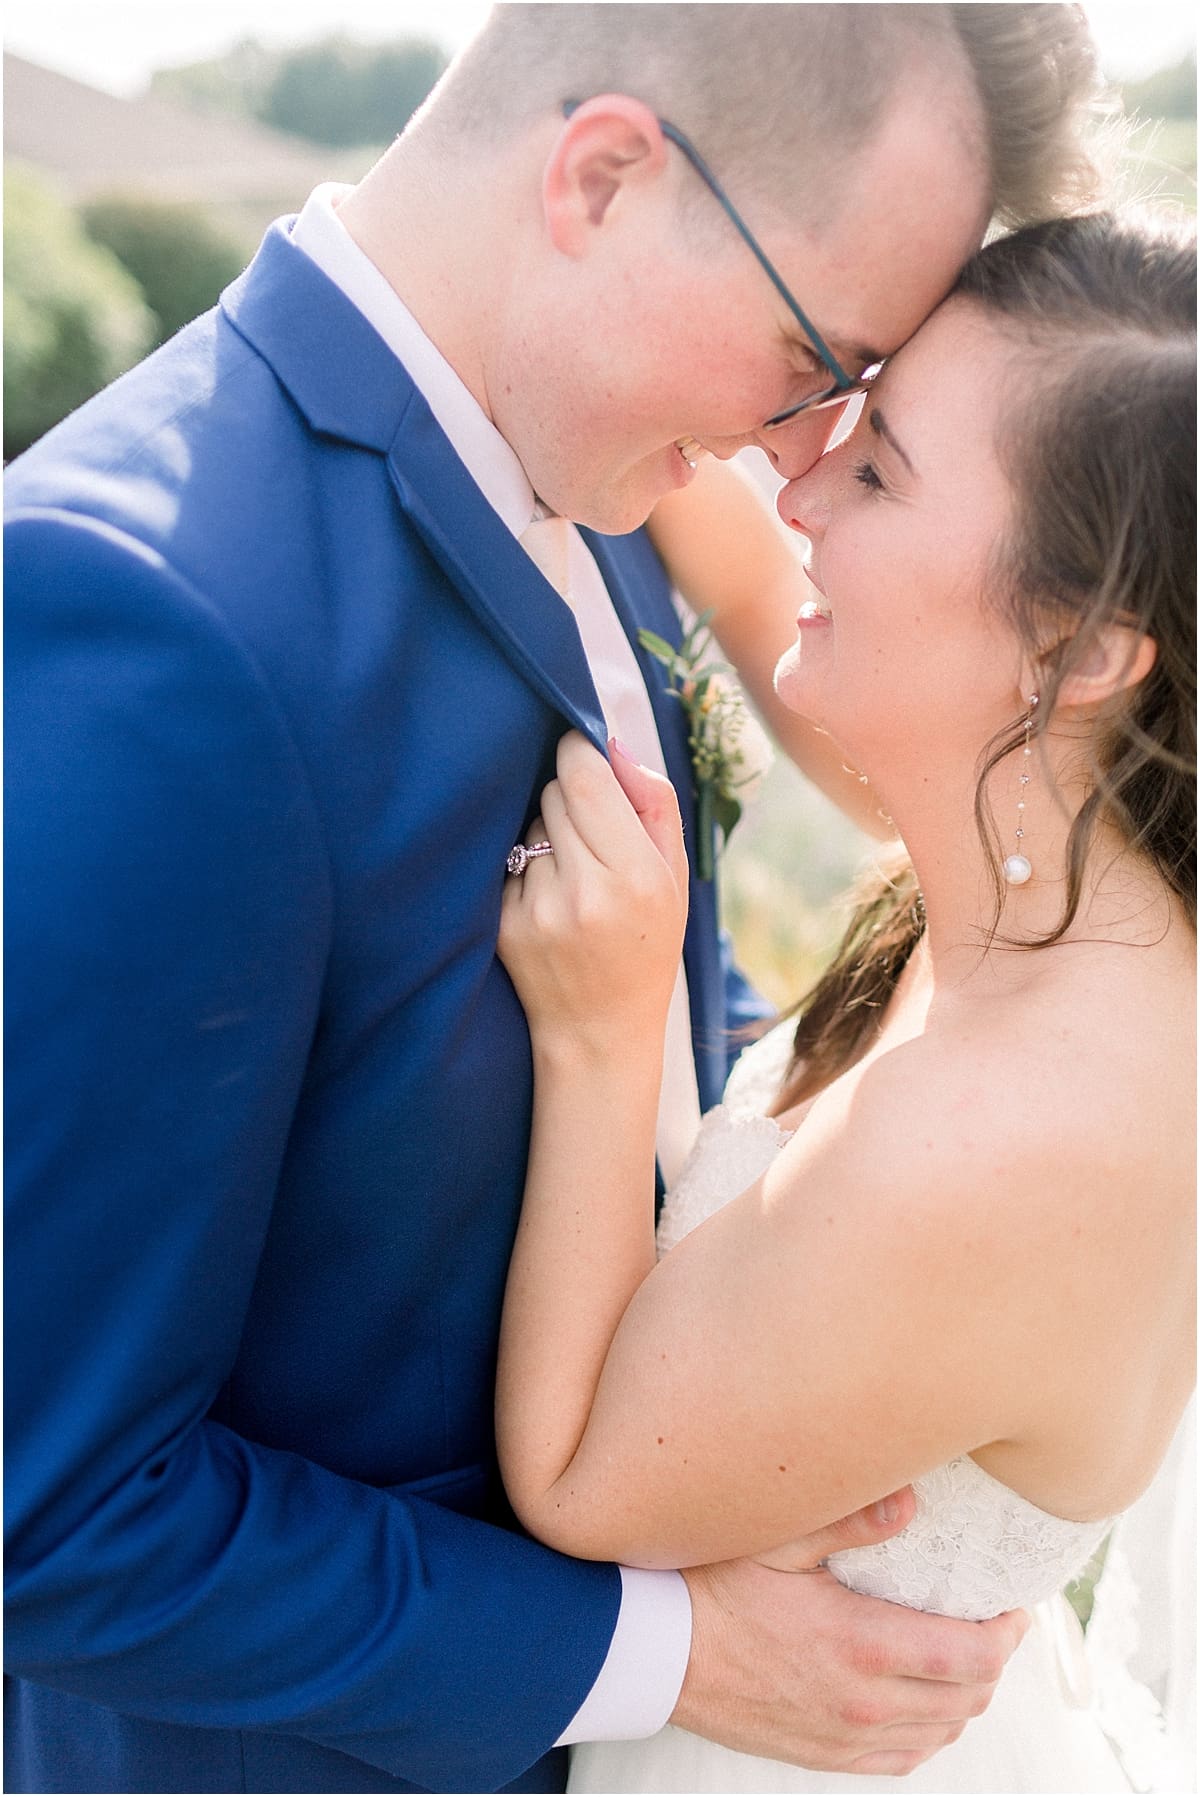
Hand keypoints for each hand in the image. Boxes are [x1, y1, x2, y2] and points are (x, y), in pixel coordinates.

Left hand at [498, 733, 687, 1053]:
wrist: (600, 1032)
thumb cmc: (647, 944)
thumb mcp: (675, 877)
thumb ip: (654, 803)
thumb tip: (612, 743)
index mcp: (636, 875)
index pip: (584, 778)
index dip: (578, 752)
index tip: (581, 753)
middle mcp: (585, 891)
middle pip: (554, 793)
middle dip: (569, 797)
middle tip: (591, 836)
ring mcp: (539, 910)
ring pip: (529, 824)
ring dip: (547, 834)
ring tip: (573, 877)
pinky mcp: (505, 925)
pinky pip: (509, 861)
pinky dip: (526, 868)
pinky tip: (549, 901)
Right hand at [674, 1499, 1027, 1776]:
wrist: (653, 1651)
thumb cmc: (709, 1584)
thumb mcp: (777, 1538)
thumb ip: (848, 1520)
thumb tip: (912, 1503)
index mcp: (861, 1646)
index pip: (971, 1658)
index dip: (1007, 1635)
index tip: (1013, 1607)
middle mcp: (862, 1703)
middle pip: (966, 1699)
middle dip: (993, 1662)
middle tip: (994, 1623)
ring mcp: (842, 1738)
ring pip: (939, 1733)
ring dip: (964, 1698)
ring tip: (963, 1657)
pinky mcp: (821, 1755)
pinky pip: (900, 1760)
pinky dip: (927, 1734)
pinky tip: (923, 1706)